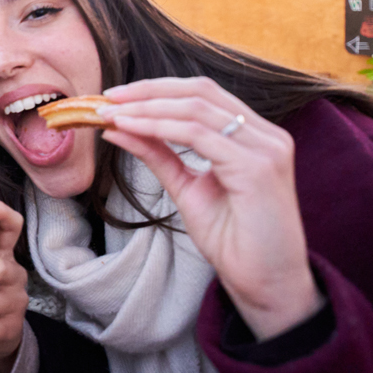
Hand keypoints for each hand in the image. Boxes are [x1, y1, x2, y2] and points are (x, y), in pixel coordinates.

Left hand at [99, 77, 324, 340]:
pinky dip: (158, 128)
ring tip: (111, 114)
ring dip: (146, 108)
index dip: (157, 88)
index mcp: (255, 135)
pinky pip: (197, 135)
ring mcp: (265, 148)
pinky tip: (130, 129)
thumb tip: (119, 126)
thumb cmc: (234, 241)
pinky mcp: (257, 167)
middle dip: (147, 91)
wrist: (265, 283)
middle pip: (199, 90)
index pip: (202, 93)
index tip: (116, 96)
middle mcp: (266, 135)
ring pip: (195, 108)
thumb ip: (160, 154)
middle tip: (107, 99)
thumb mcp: (188, 189)